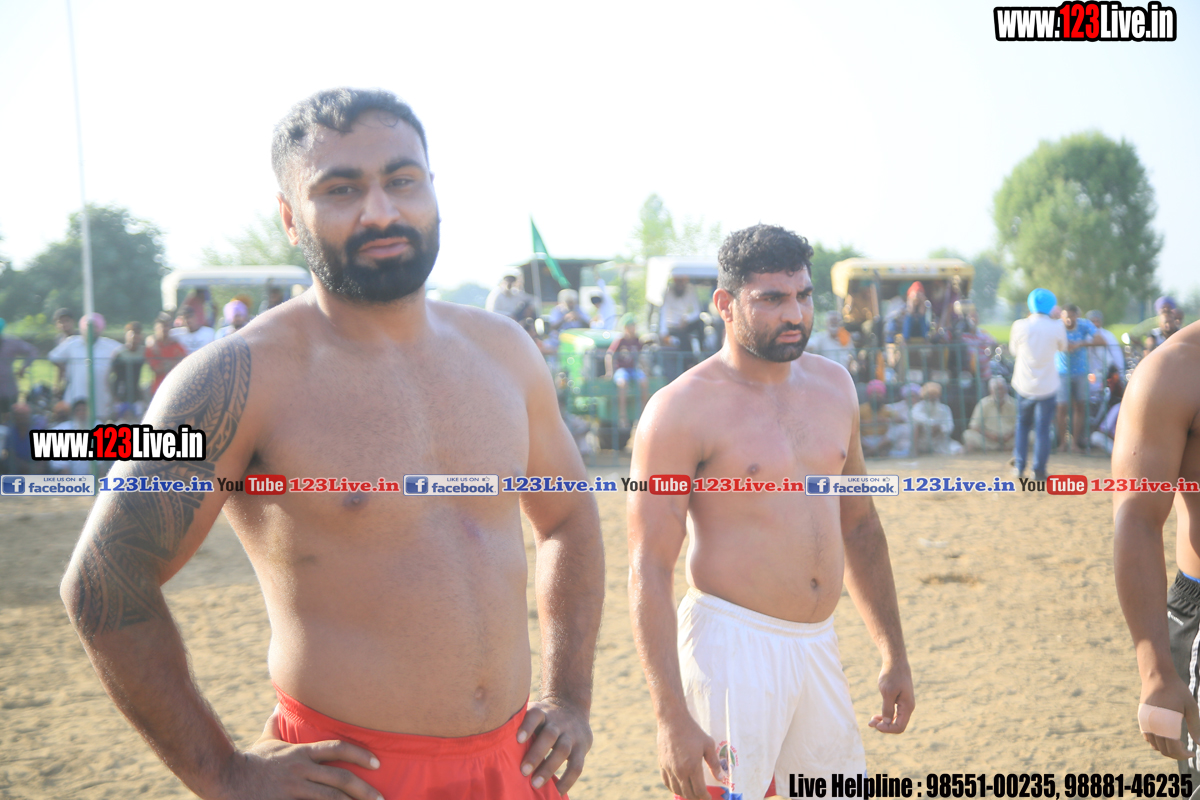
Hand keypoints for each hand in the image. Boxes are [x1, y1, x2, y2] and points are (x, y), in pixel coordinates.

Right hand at [218, 705, 383, 799]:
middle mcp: (300, 769)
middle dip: (364, 790)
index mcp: (301, 753)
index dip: (360, 754)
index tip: (376, 763)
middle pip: (340, 778)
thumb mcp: (266, 739)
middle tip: (380, 798)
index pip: (337, 748)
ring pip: (330, 799)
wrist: (225, 778)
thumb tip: (278, 705)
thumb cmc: (250, 761)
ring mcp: (293, 789)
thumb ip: (276, 723)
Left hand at [517, 698, 591, 794]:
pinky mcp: (582, 747)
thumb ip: (517, 724)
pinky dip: (567, 780)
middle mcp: (558, 722)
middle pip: (549, 735)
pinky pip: (576, 765)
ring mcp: (572, 734)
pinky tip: (556, 791)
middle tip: (523, 771)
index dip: (527, 726)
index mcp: (542, 712)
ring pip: (563, 750)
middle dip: (536, 754)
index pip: (535, 715)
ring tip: (535, 784)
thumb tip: (492, 742)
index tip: (518, 739)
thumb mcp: (533, 713)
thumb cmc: (542, 718)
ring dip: (549, 768)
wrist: (572, 706)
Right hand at [656, 713, 724, 799]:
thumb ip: (715, 763)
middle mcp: (680, 771)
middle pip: (688, 793)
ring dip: (685, 795)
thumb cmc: (693, 731)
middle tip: (702, 797)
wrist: (672, 721)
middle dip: (696, 798)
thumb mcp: (708, 745)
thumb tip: (721, 777)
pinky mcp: (662, 764)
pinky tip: (678, 788)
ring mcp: (669, 768)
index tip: (709, 798)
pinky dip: (673, 788)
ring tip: (692, 794)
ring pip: (676, 790)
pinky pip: (666, 782)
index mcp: (693, 766)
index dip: (705, 797)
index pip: (699, 790)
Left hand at [869, 662, 913, 733]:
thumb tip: (886, 722)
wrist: (895, 663)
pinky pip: (894, 714)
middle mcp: (908, 708)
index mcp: (907, 707)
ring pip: (895, 721)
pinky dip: (885, 717)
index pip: (900, 727)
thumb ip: (887, 708)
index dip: (887, 729)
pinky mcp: (900, 701)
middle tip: (870, 723)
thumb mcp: (887, 692)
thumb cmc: (892, 676)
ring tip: (872, 720)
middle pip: (898, 726)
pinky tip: (877, 716)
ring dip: (884, 723)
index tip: (875, 724)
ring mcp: (904, 705)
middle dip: (884, 727)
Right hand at [1140, 673, 1199, 759]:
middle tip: (1186, 750)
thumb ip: (1196, 728)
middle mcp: (1154, 725)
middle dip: (1176, 754)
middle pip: (1164, 750)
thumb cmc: (1177, 690)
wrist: (1157, 675)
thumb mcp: (1191, 708)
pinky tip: (1166, 736)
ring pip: (1155, 746)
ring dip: (1166, 749)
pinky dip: (1157, 742)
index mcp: (1167, 724)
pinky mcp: (1142, 718)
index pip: (1174, 750)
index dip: (1184, 755)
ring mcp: (1146, 722)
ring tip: (1177, 743)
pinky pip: (1148, 737)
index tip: (1193, 753)